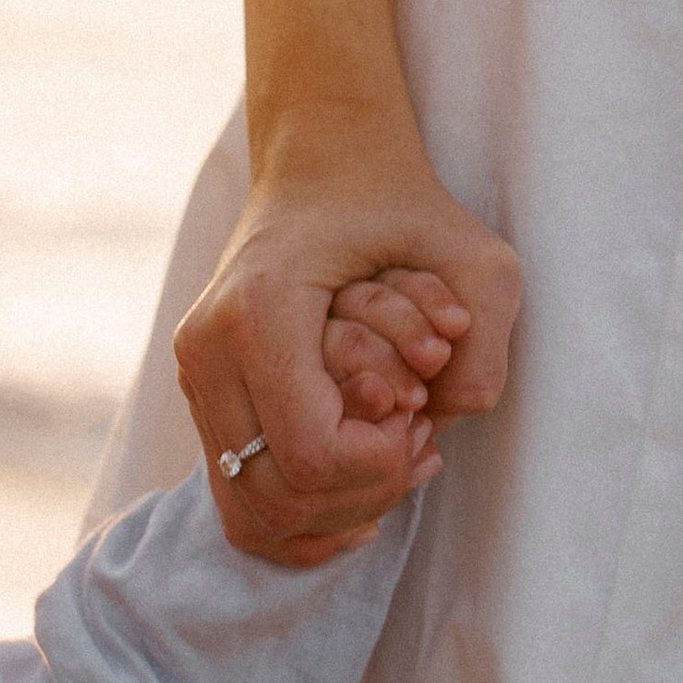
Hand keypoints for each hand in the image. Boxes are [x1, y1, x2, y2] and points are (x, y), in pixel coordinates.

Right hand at [177, 104, 519, 566]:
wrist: (318, 163)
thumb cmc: (394, 202)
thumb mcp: (472, 252)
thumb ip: (487, 336)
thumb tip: (463, 416)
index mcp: (260, 310)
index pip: (311, 453)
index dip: (378, 466)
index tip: (422, 422)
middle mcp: (208, 351)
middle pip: (277, 495)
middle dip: (362, 492)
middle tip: (413, 448)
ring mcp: (194, 378)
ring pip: (251, 513)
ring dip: (333, 513)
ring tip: (389, 467)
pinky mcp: (201, 397)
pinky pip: (238, 502)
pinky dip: (300, 519)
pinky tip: (353, 496)